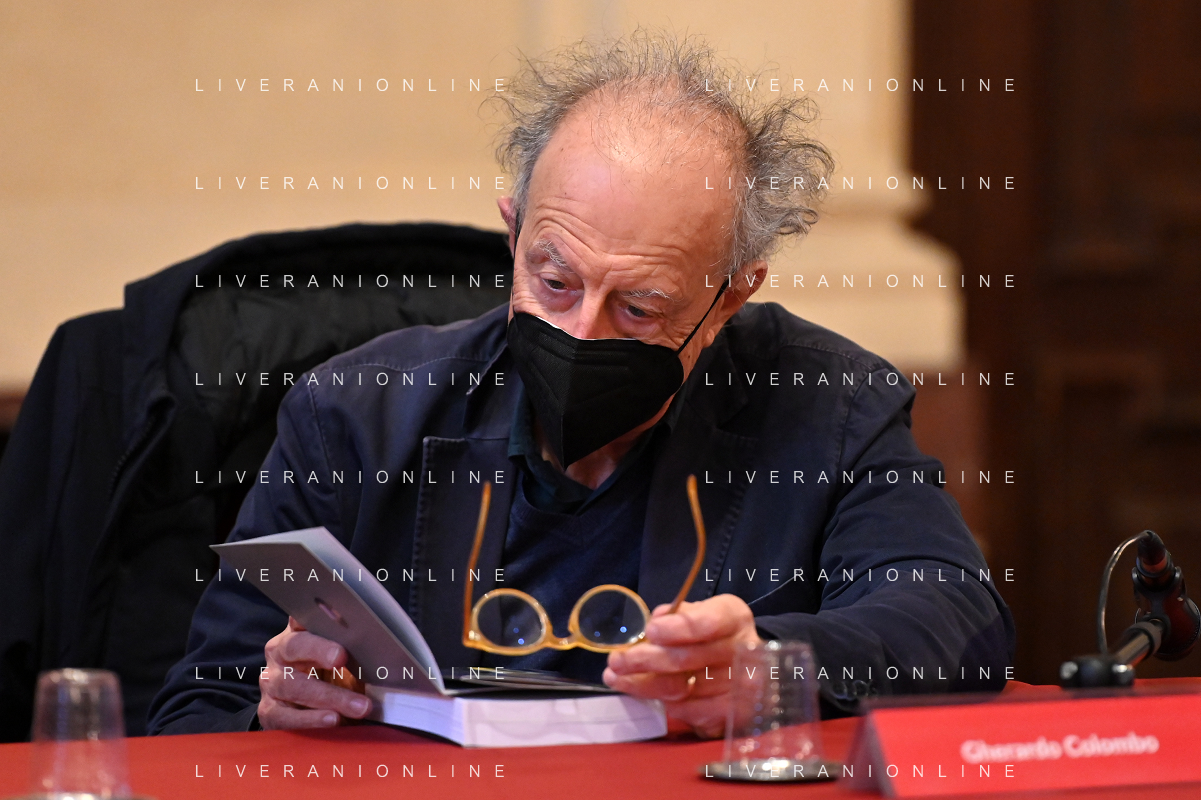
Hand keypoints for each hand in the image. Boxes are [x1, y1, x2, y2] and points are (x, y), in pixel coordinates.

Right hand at [257, 617, 371, 728]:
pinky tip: (332, 720)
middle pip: (294, 646)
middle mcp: (279, 654)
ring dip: (327, 695)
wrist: (308, 711)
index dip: (314, 616)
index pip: (302, 617)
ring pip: (291, 685)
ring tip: (356, 705)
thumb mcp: (344, 660)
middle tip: (342, 657)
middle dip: (319, 651)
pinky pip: (285, 716)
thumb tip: (376, 636)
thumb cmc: (332, 677)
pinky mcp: (269, 712)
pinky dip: (310, 720)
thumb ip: (351, 646)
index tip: (333, 614)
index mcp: (298, 633)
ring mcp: (271, 683)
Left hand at [602, 594, 760, 737]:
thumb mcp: (703, 612)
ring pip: (678, 689)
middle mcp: (741, 652)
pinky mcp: (729, 715)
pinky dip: (661, 701)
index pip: (706, 623)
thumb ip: (679, 614)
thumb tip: (657, 619)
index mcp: (733, 619)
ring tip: (617, 677)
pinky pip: (685, 711)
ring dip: (641, 685)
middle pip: (685, 659)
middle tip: (617, 660)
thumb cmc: (716, 634)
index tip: (650, 631)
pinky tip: (645, 692)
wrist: (749, 665)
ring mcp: (737, 688)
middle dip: (643, 660)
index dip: (677, 629)